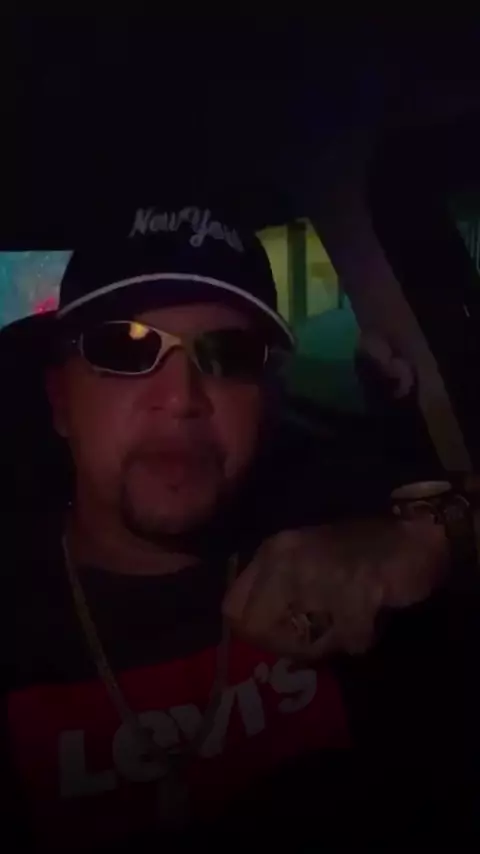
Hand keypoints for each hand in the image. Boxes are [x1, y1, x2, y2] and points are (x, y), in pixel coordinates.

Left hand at [223, 517, 447, 659]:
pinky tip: (370, 619)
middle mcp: (285, 560)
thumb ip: (277, 594)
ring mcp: (317, 574)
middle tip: (320, 638)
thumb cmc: (357, 553)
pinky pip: (347, 639)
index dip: (252, 631)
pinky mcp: (353, 589)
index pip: (232, 608)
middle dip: (290, 645)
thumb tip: (259, 637)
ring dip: (330, 643)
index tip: (278, 637)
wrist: (413, 536)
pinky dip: (361, 638)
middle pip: (261, 630)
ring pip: (304, 642)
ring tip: (348, 624)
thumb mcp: (303, 563)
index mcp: (271, 552)